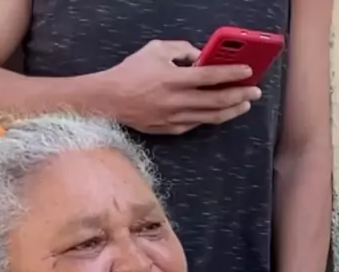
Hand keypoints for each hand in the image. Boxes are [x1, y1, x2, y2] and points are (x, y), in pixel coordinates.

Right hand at [105, 40, 260, 134]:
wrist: (108, 100)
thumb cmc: (130, 72)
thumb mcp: (156, 50)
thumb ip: (182, 50)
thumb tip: (201, 56)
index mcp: (174, 79)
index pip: (211, 76)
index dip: (232, 74)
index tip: (248, 71)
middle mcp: (177, 101)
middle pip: (217, 101)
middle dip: (240, 95)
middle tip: (255, 92)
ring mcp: (174, 118)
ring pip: (210, 117)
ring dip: (231, 111)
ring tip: (244, 104)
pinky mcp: (169, 129)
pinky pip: (195, 124)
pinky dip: (210, 118)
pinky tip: (220, 113)